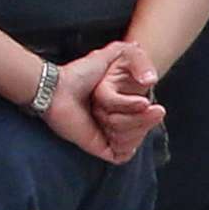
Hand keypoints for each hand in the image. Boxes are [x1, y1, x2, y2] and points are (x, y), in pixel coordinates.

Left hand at [46, 43, 164, 164]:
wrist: (59, 89)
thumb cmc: (80, 73)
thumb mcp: (111, 54)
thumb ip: (135, 56)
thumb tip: (149, 67)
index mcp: (119, 106)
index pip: (145, 117)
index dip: (149, 113)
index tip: (149, 103)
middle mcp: (114, 121)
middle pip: (142, 130)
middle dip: (145, 119)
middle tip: (145, 105)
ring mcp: (107, 135)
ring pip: (134, 141)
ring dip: (133, 125)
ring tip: (116, 112)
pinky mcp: (99, 146)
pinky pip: (122, 155)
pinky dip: (126, 142)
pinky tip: (115, 127)